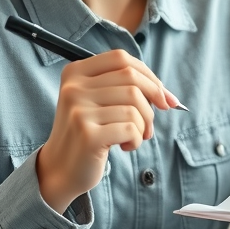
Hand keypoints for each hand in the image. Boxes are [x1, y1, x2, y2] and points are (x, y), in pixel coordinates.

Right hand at [36, 50, 180, 212]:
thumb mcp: (99, 102)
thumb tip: (169, 97)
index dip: (148, 75)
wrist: (60, 169)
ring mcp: (78, 110)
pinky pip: (130, 128)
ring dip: (143, 125)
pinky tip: (125, 147)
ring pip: (134, 105)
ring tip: (134, 137)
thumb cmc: (89, 133)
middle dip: (152, 102)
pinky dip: (136, 139)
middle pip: (131, 80)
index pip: (120, 58)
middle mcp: (74, 87)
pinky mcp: (87, 134)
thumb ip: (127, 89)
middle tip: (151, 125)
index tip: (164, 98)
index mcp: (75, 72)